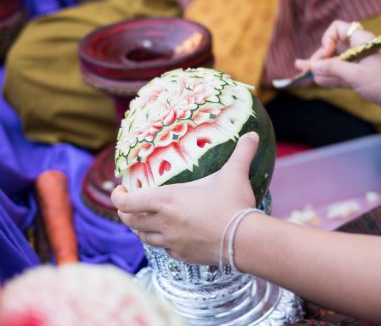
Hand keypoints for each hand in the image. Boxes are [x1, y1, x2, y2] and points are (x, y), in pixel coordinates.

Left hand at [111, 132, 258, 264]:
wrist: (243, 240)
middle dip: (125, 212)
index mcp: (166, 200)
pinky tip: (170, 238)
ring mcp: (172, 242)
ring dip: (141, 228)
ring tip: (146, 221)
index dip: (117, 197)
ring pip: (144, 238)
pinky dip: (162, 242)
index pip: (127, 202)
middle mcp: (163, 222)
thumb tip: (253, 135)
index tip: (118, 190)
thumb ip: (242, 152)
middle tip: (129, 205)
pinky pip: (164, 250)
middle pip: (130, 221)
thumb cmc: (233, 204)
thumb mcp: (235, 173)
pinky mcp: (183, 256)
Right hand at [294, 20, 380, 115]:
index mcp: (361, 40)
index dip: (327, 40)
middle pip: (333, 47)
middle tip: (306, 69)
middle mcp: (359, 48)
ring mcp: (360, 63)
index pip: (337, 28)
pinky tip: (316, 80)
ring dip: (321, 68)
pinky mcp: (361, 76)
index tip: (327, 54)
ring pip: (336, 62)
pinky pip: (341, 74)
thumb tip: (311, 66)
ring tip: (302, 75)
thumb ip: (333, 69)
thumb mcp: (356, 75)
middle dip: (319, 58)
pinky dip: (330, 77)